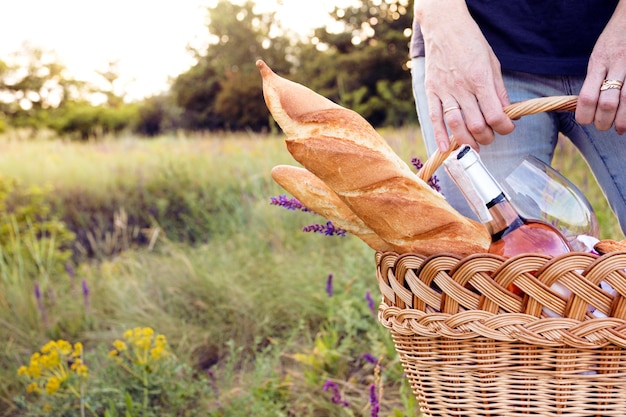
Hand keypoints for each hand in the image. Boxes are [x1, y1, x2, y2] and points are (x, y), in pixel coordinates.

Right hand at [415, 0, 514, 151]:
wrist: (444, 26)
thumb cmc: (471, 42)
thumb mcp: (492, 62)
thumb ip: (499, 89)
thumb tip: (508, 112)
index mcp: (481, 79)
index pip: (495, 114)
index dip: (504, 127)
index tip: (507, 128)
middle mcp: (462, 87)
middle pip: (476, 124)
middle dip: (487, 137)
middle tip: (490, 137)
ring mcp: (445, 90)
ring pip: (456, 125)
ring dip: (467, 141)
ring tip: (474, 147)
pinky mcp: (431, 91)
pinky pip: (435, 117)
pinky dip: (439, 135)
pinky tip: (445, 148)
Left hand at [576, 2, 625, 133]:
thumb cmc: (612, 43)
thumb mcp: (597, 58)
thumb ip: (592, 80)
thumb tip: (583, 107)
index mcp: (598, 63)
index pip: (586, 97)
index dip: (584, 115)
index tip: (585, 120)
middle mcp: (617, 65)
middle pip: (607, 103)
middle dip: (603, 121)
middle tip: (602, 126)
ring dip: (622, 120)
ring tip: (620, 129)